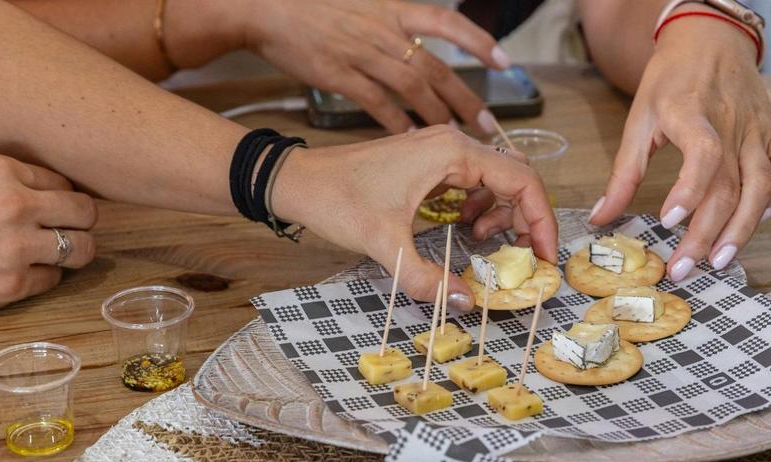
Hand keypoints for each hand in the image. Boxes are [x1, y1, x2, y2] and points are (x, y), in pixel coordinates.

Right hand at [0, 154, 96, 319]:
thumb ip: (0, 178)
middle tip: (68, 230)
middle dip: (80, 223)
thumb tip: (47, 184)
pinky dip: (43, 278)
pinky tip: (22, 272)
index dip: (60, 200)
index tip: (51, 209)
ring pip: (84, 249)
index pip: (63, 183)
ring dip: (74, 253)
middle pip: (86, 212)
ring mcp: (16, 247)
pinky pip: (55, 279)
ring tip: (56, 253)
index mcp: (0, 170)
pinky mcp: (13, 284)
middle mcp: (14, 204)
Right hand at [242, 0, 508, 134]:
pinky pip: (378, 105)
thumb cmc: (314, 6)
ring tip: (459, 136)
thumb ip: (393, 21)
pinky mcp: (340, 75)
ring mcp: (362, 54)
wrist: (266, 6)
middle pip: (435, 67)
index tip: (504, 61)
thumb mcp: (362, 3)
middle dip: (465, 97)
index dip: (478, 41)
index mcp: (392, 9)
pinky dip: (399, 124)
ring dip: (439, 115)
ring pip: (413, 89)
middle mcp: (383, 31)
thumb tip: (418, 42)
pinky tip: (414, 140)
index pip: (447, 22)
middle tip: (487, 123)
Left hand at [272, 126, 556, 310]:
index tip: (544, 257)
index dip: (541, 221)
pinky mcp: (429, 163)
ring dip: (501, 215)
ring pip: (496, 181)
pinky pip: (472, 182)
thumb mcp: (384, 245)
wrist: (296, 181)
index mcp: (452, 153)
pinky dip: (479, 208)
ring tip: (483, 245)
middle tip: (524, 259)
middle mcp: (452, 144)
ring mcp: (440, 151)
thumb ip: (427, 279)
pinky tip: (463, 230)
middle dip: (526, 220)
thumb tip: (468, 304)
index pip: (522, 181)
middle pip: (515, 180)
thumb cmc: (337, 201)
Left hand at [589, 15, 770, 280]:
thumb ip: (623, 173)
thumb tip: (600, 218)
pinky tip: (763, 220)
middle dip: (705, 235)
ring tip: (720, 260)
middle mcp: (730, 123)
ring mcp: (757, 129)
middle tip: (683, 269)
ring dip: (743, 228)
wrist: (710, 39)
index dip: (690, 189)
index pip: (702, 153)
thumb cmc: (671, 80)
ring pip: (761, 186)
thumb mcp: (638, 118)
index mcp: (691, 112)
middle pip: (727, 186)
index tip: (668, 221)